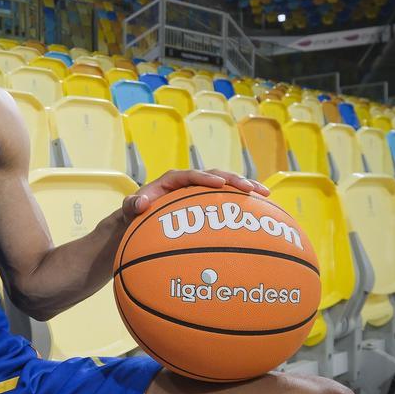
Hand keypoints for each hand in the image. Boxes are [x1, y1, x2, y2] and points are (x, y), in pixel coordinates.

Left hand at [121, 169, 269, 223]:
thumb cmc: (134, 213)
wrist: (140, 218)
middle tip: (251, 189)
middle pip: (215, 176)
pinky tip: (262, 211)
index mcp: (172, 180)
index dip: (206, 178)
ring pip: (226, 185)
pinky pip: (228, 199)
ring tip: (265, 194)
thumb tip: (140, 203)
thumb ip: (131, 204)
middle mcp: (189, 182)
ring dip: (245, 187)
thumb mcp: (129, 208)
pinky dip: (243, 202)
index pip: (191, 175)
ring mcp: (201, 191)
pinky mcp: (208, 201)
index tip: (220, 184)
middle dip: (234, 180)